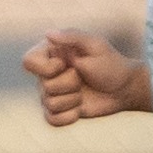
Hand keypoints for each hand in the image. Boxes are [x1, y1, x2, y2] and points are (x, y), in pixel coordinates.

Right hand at [22, 31, 146, 125]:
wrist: (125, 89)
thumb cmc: (112, 64)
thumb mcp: (95, 45)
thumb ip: (72, 36)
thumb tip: (48, 34)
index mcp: (52, 55)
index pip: (28, 62)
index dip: (46, 68)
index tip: (66, 64)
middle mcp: (48, 74)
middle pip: (43, 85)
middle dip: (69, 84)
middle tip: (83, 78)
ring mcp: (53, 93)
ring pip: (49, 103)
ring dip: (72, 100)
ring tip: (84, 92)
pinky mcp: (60, 110)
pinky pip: (52, 119)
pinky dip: (68, 116)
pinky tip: (80, 108)